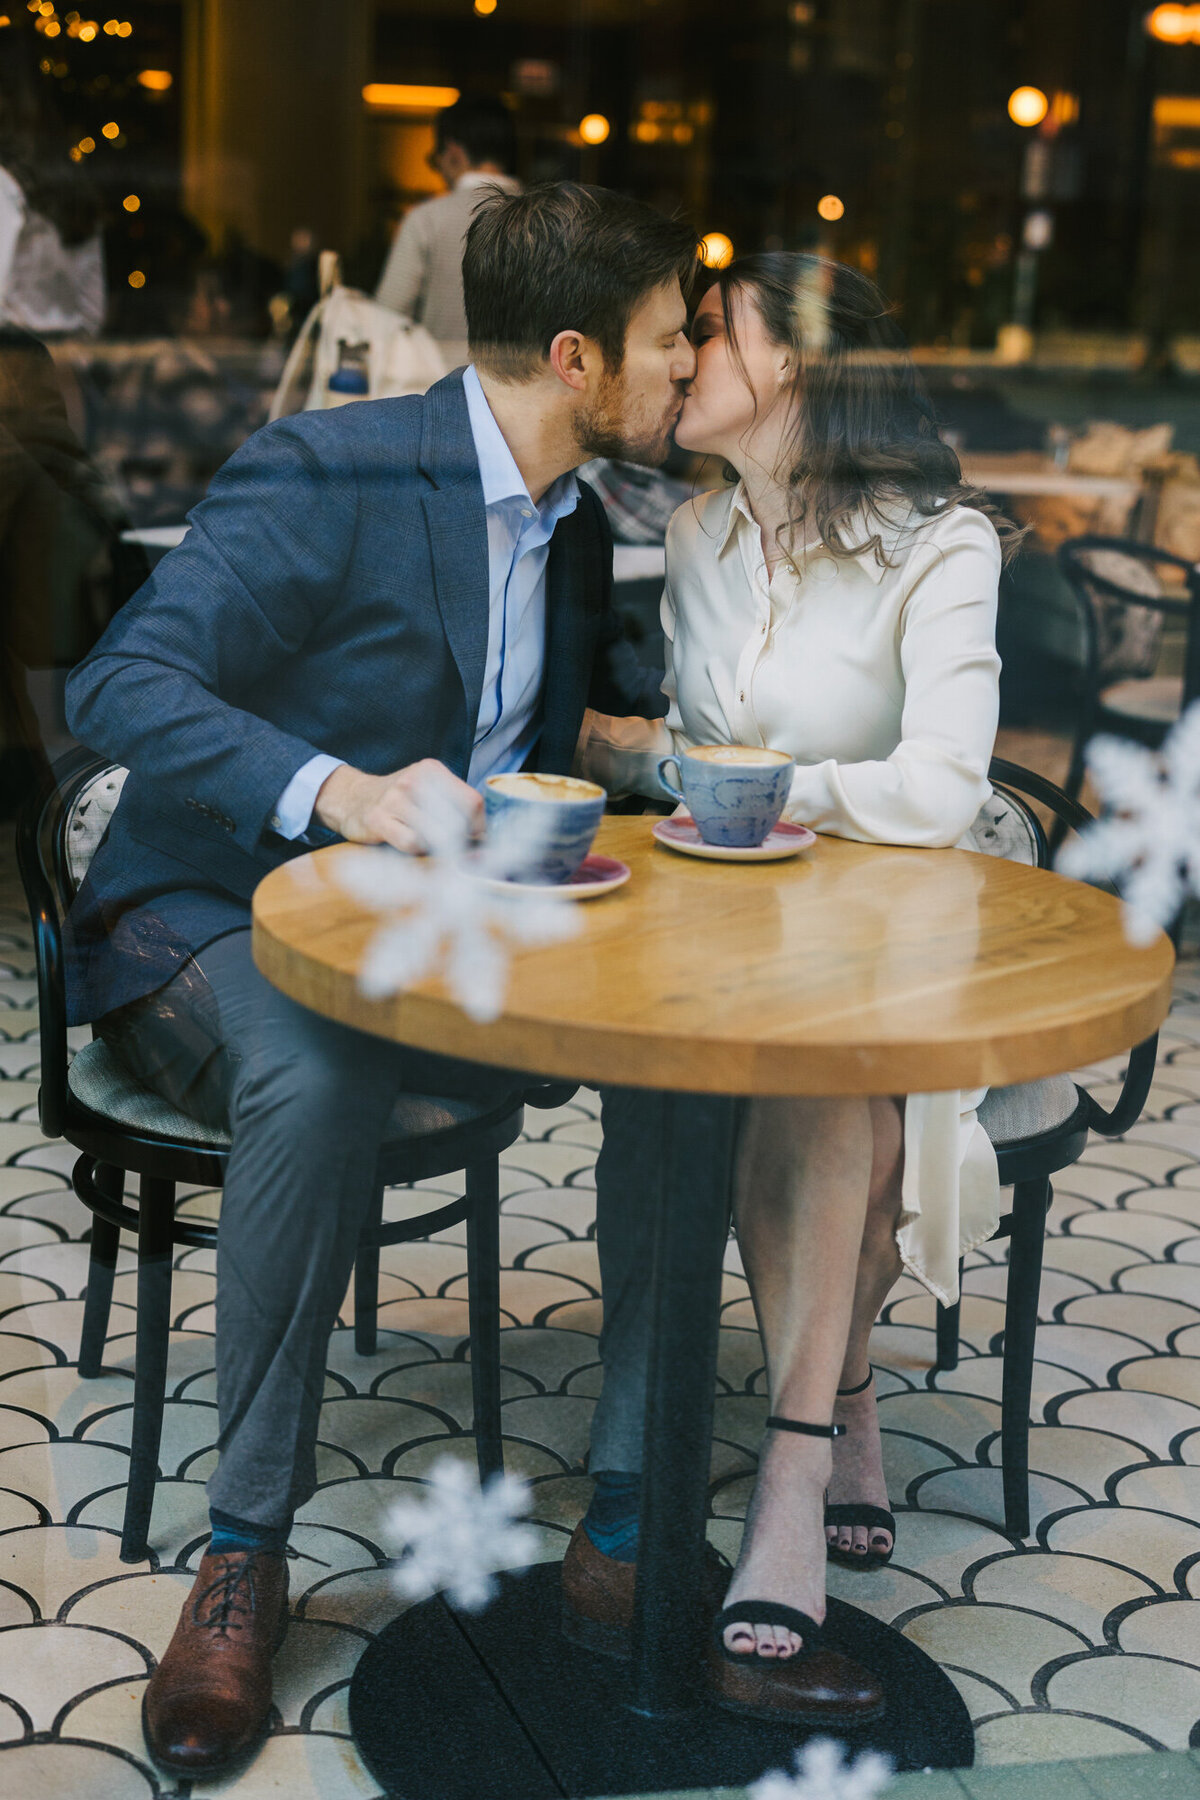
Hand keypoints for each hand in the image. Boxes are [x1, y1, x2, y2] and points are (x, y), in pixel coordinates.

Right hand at [313, 759, 483, 853]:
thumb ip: (456, 807)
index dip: (478, 827)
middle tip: (448, 845)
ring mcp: (395, 799)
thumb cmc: (398, 801)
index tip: (474, 838)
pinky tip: (406, 842)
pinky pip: (412, 843)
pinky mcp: (378, 819)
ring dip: (434, 846)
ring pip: (436, 834)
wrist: (351, 799)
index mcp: (432, 771)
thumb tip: (485, 839)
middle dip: (458, 840)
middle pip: (457, 822)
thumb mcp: (427, 791)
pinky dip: (415, 850)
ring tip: (423, 840)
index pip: (472, 802)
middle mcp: (414, 780)